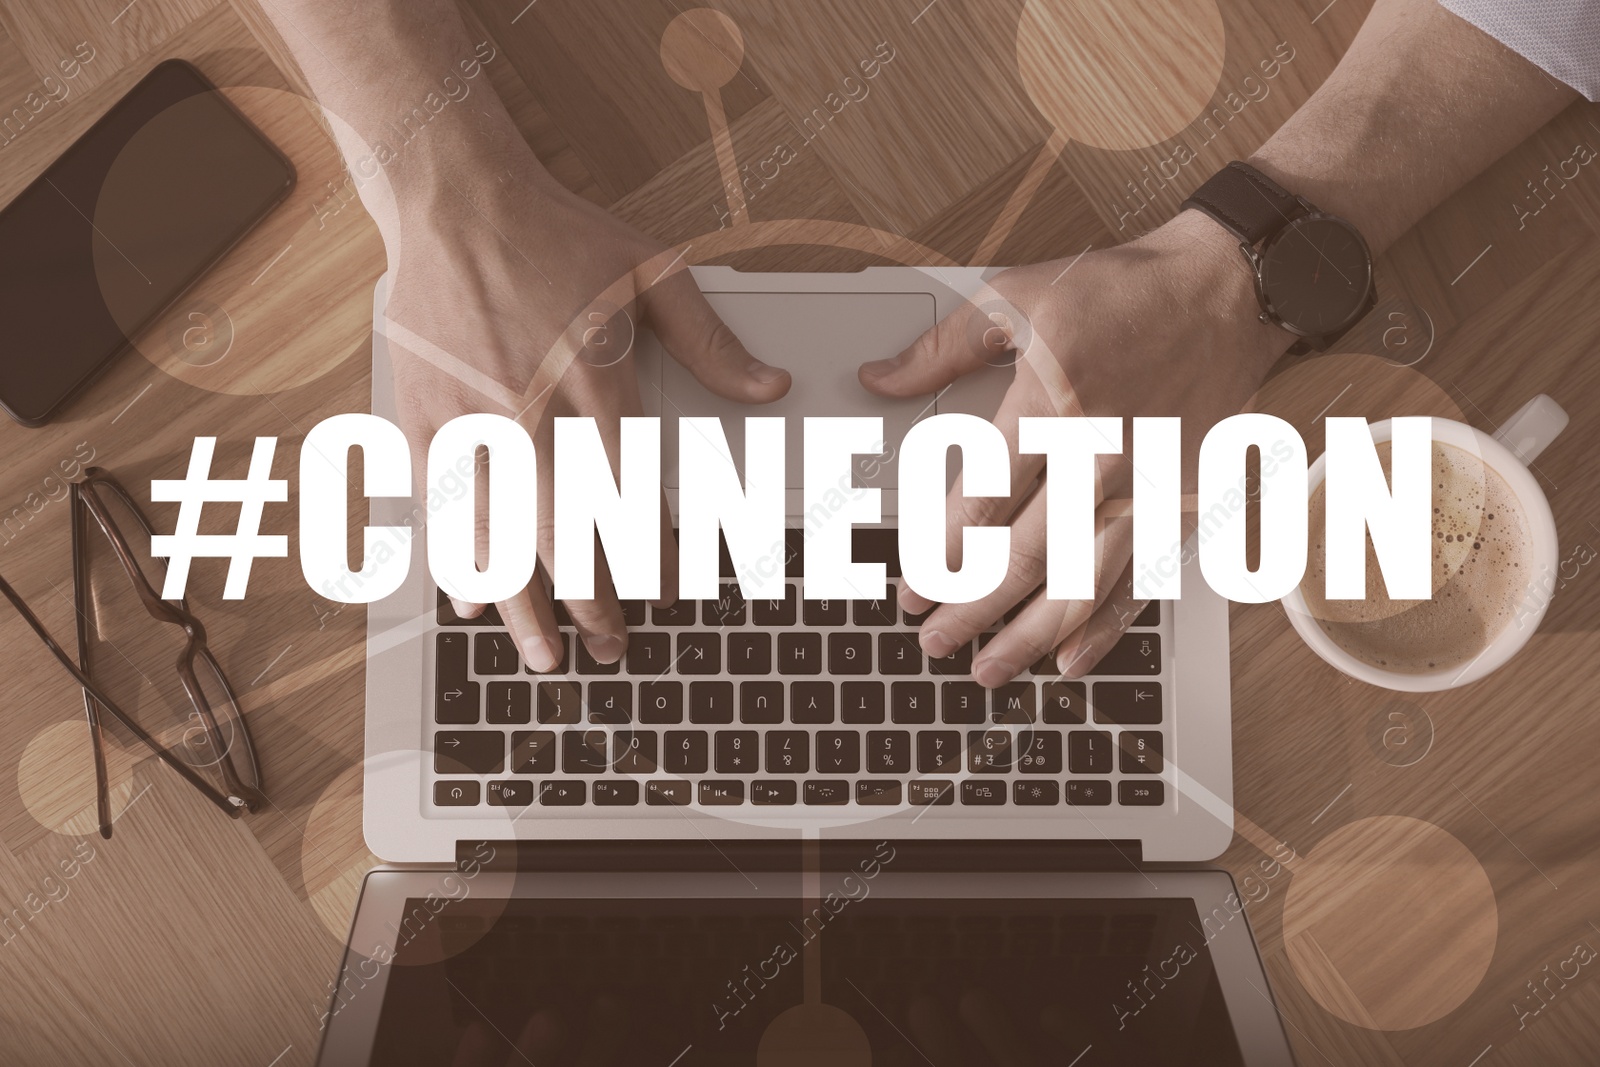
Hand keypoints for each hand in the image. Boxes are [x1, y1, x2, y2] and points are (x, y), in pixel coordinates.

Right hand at [379, 146, 789, 669]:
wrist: (455, 199)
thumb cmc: (557, 235)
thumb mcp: (653, 273)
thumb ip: (713, 343)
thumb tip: (770, 387)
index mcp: (597, 386)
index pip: (633, 501)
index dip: (654, 561)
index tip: (671, 594)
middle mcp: (532, 417)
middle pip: (567, 540)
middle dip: (594, 606)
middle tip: (614, 646)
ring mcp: (470, 426)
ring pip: (500, 542)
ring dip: (525, 609)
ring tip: (547, 660)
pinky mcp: (421, 423)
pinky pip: (443, 513)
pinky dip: (457, 564)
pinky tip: (471, 604)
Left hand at [859, 211, 1284, 686]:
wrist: (1228, 288)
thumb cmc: (1123, 290)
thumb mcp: (1017, 296)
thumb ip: (942, 349)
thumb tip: (878, 379)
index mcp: (1051, 403)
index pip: (984, 503)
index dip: (941, 556)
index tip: (911, 586)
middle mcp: (1101, 453)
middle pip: (1027, 556)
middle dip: (972, 609)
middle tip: (932, 640)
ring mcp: (1148, 484)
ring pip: (1082, 582)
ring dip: (1030, 634)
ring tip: (987, 669)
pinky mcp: (1182, 502)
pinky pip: (1142, 580)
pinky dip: (1107, 627)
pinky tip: (1071, 660)